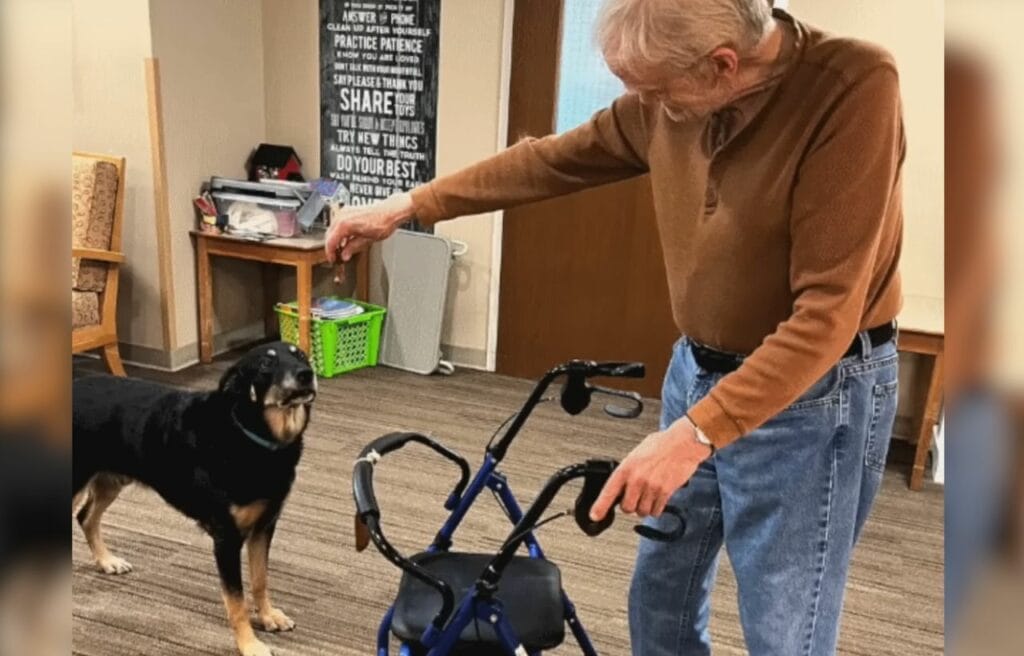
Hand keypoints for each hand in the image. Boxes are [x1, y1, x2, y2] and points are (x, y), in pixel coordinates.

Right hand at [324, 192, 414, 267]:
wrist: (391, 211)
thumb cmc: (383, 222)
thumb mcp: (367, 240)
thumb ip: (353, 248)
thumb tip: (345, 255)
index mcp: (345, 224)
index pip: (330, 242)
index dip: (330, 253)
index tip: (332, 259)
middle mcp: (342, 216)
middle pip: (329, 234)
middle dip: (331, 247)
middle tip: (336, 256)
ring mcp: (345, 211)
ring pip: (333, 228)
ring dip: (335, 239)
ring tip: (342, 249)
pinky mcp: (348, 210)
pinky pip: (338, 222)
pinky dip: (339, 232)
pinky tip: (346, 239)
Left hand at [590, 417, 710, 520]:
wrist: (683, 443)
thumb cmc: (662, 444)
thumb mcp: (637, 453)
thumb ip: (628, 470)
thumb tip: (622, 484)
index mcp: (627, 467)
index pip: (608, 491)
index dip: (600, 507)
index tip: (595, 515)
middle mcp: (637, 479)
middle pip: (626, 508)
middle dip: (630, 506)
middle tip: (634, 498)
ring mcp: (651, 487)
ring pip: (642, 512)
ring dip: (644, 508)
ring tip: (648, 496)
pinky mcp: (665, 493)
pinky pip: (656, 511)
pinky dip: (656, 509)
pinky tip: (657, 499)